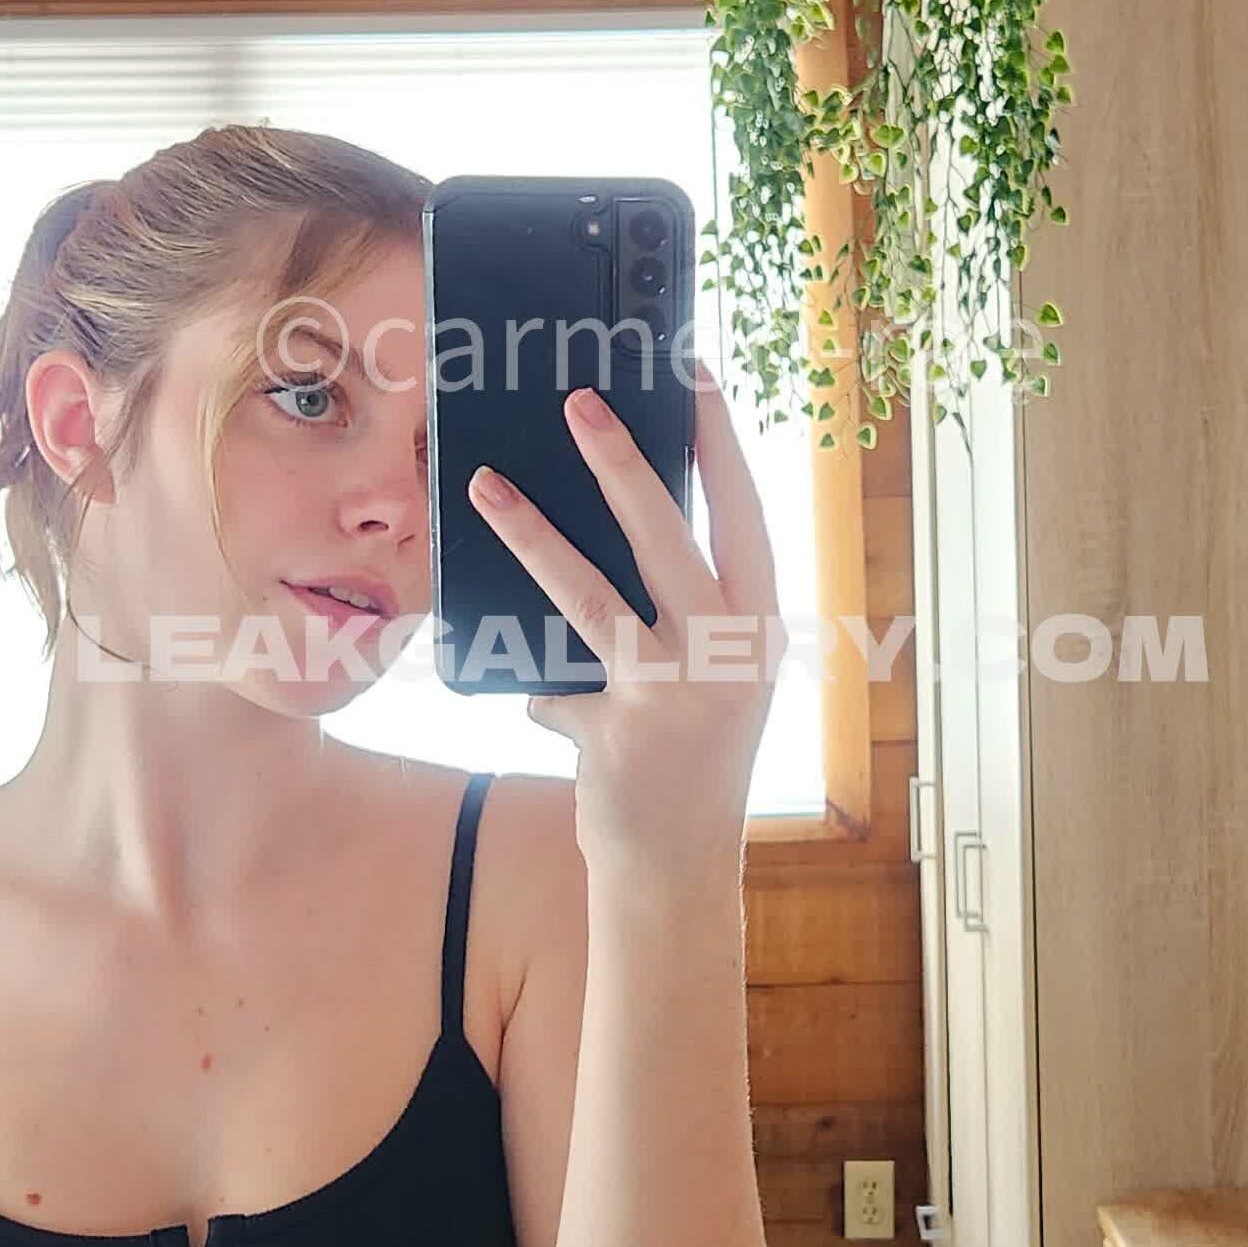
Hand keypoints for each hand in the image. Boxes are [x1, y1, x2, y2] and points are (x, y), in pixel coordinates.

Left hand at [470, 357, 783, 875]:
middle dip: (622, 461)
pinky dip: (532, 682)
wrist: (678, 871)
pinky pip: (551, 679)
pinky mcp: (618, 731)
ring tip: (484, 484)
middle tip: (578, 399)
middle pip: (671, 536)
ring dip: (533, 533)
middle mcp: (732, 654)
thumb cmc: (688, 765)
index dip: (720, 443)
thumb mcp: (706, 682)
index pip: (745, 516)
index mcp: (763, 628)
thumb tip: (591, 541)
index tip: (694, 375)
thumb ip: (670, 619)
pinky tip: (525, 691)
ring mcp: (676, 693)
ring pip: (593, 592)